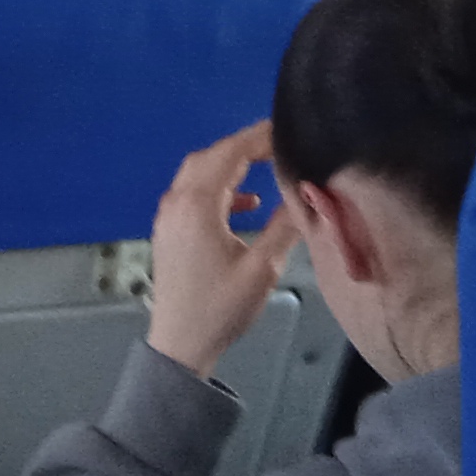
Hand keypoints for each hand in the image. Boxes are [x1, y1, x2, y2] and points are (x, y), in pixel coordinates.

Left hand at [146, 121, 297, 380]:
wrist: (180, 345)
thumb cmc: (221, 307)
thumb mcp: (262, 269)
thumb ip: (285, 226)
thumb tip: (307, 195)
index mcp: (197, 204)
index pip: (229, 153)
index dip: (258, 137)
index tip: (286, 130)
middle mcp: (176, 201)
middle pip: (210, 157)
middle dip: (244, 147)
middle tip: (277, 146)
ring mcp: (168, 216)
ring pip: (198, 173)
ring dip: (229, 166)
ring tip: (264, 167)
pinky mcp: (168, 230)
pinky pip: (192, 193)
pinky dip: (218, 188)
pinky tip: (245, 203)